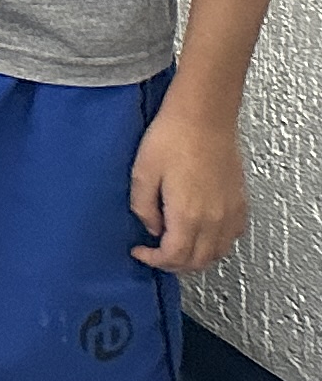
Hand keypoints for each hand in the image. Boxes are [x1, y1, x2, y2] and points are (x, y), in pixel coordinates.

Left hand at [131, 93, 249, 271]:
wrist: (203, 116)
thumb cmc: (172, 137)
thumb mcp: (142, 172)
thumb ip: (143, 206)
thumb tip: (151, 227)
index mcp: (188, 214)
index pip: (175, 257)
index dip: (154, 261)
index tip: (140, 251)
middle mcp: (214, 219)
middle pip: (198, 261)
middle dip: (174, 264)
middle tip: (155, 253)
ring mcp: (231, 212)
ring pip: (218, 253)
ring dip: (196, 257)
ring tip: (176, 246)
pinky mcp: (240, 202)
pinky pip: (232, 237)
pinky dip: (216, 244)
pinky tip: (201, 233)